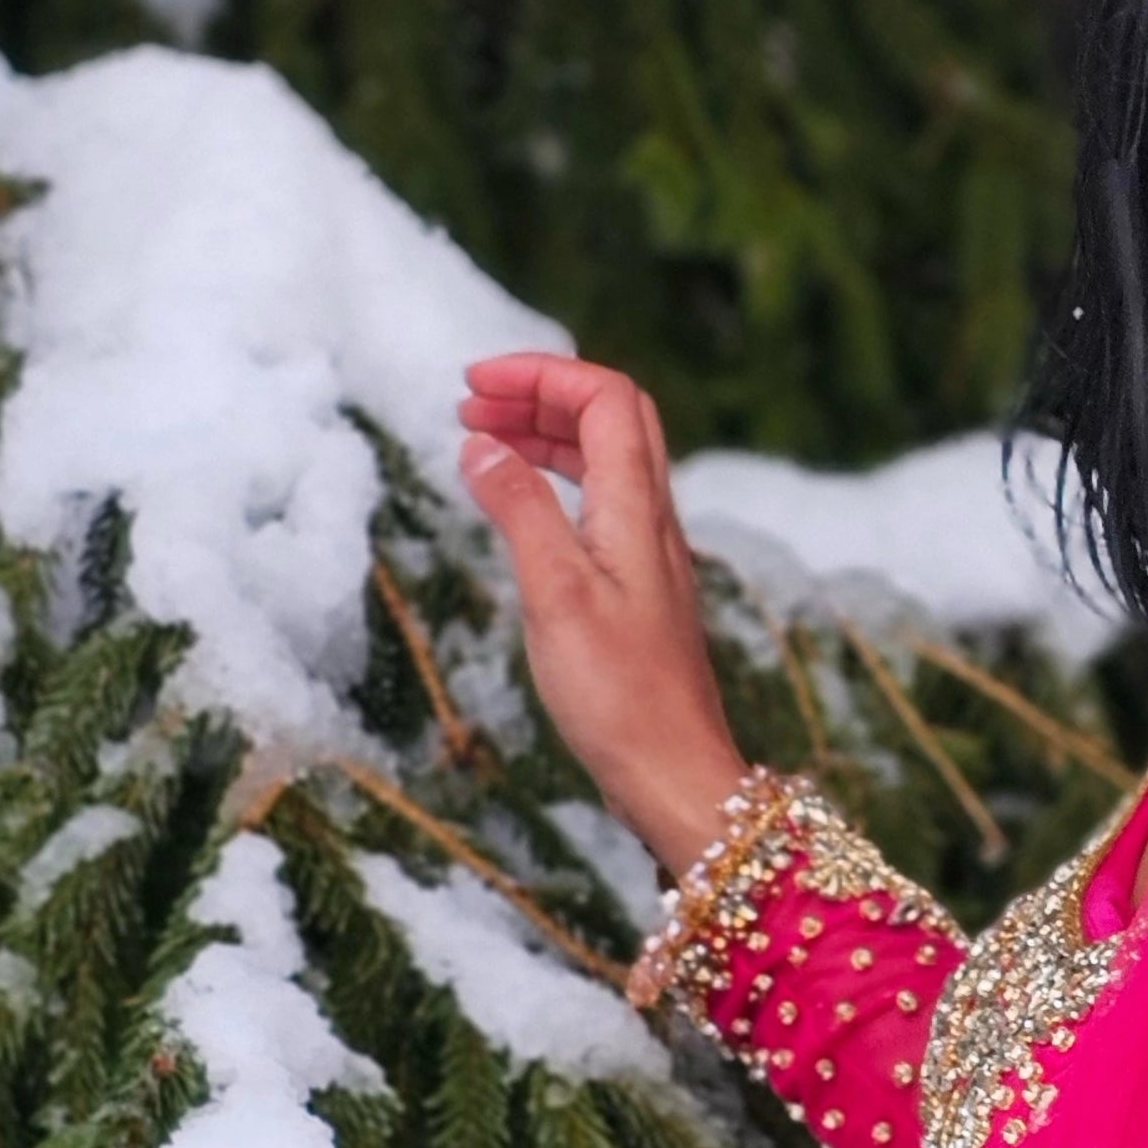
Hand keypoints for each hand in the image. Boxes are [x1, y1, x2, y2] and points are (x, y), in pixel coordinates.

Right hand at [455, 353, 748, 878]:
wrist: (675, 773)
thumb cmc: (619, 695)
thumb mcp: (554, 594)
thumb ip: (519, 511)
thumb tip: (481, 446)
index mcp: (636, 509)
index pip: (605, 397)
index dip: (543, 374)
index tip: (474, 386)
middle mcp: (652, 521)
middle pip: (611, 418)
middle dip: (542, 394)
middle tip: (471, 406)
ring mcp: (650, 554)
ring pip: (606, 462)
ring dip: (546, 437)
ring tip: (481, 441)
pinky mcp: (639, 589)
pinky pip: (601, 505)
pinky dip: (556, 484)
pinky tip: (519, 508)